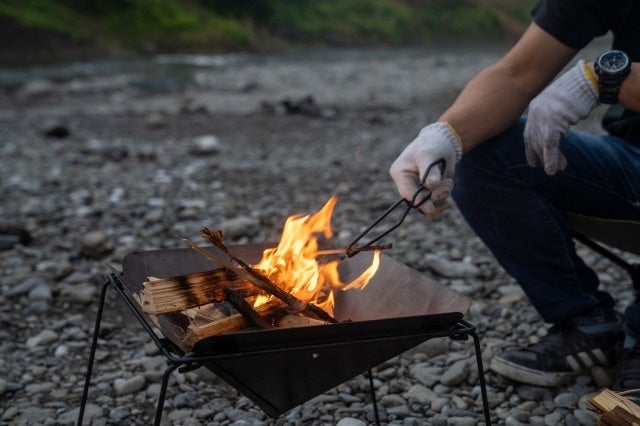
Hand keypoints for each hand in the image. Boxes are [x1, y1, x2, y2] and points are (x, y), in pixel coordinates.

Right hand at [389, 122, 461, 216]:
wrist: (442, 142)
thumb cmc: (431, 145)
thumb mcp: (429, 156)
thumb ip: (429, 172)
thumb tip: (431, 186)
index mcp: (400, 174)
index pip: (407, 193)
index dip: (420, 202)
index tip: (432, 209)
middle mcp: (407, 184)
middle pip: (418, 202)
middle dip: (435, 196)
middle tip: (447, 185)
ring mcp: (417, 189)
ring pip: (429, 203)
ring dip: (442, 194)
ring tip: (449, 181)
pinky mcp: (428, 192)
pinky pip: (436, 202)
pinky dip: (445, 196)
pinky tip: (449, 189)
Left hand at [524, 60, 598, 174]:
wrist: (583, 82)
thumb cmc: (574, 94)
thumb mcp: (558, 107)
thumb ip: (552, 120)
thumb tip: (552, 134)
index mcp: (535, 110)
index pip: (529, 136)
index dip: (532, 151)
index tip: (535, 163)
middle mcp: (535, 115)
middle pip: (535, 142)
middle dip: (543, 157)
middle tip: (553, 168)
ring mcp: (543, 118)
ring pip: (542, 145)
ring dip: (549, 160)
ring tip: (558, 169)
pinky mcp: (553, 122)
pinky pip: (549, 144)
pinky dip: (551, 158)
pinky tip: (554, 170)